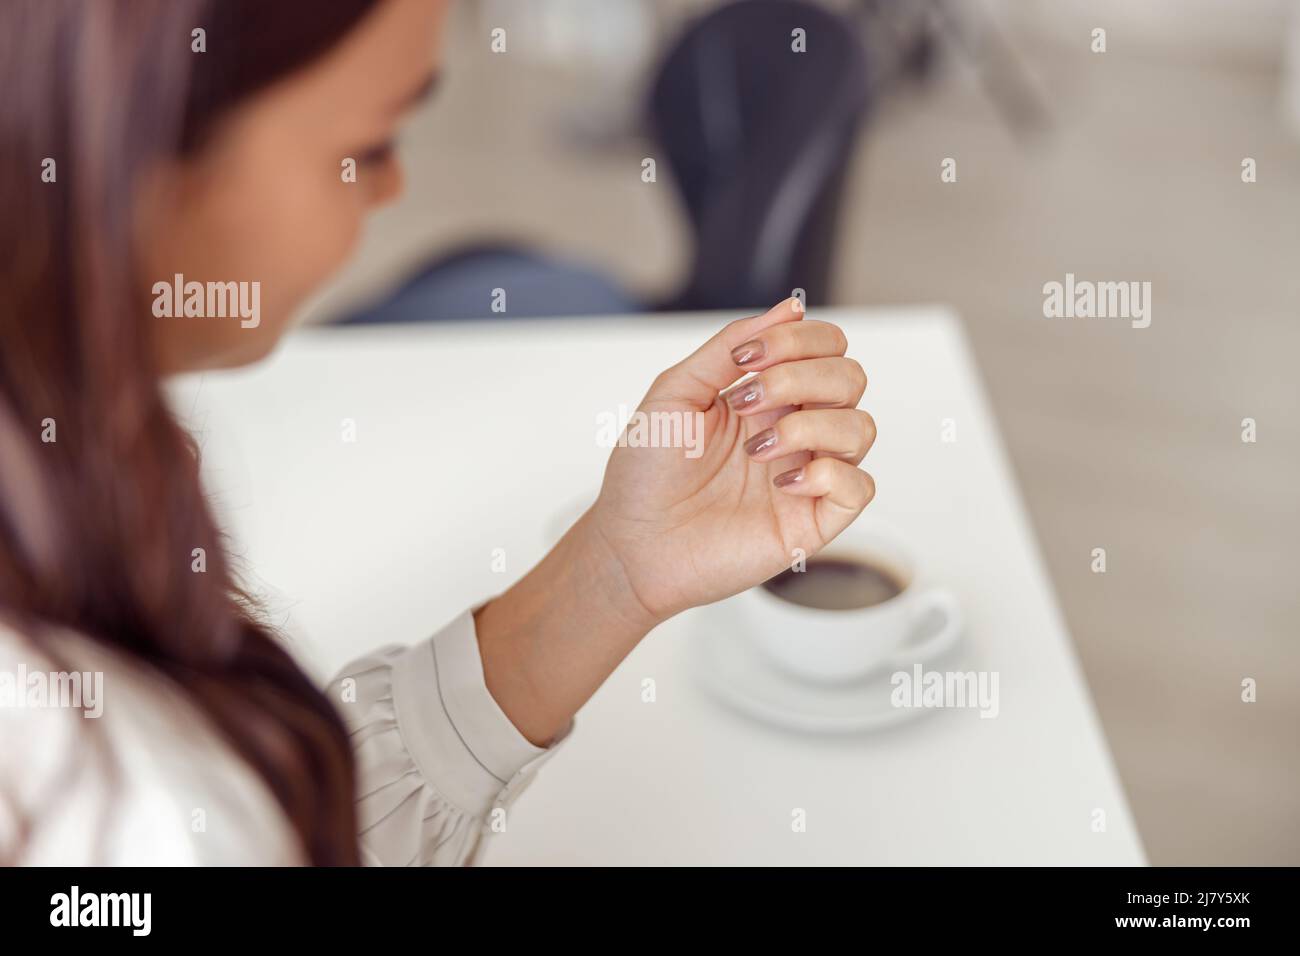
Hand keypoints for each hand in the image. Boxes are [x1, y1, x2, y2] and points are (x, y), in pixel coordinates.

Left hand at [589, 298, 875, 622]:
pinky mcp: (812, 521)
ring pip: (862, 428)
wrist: (632, 543)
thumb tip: (790, 307)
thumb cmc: (646, 474)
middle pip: (850, 378)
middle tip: (747, 401)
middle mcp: (794, 429)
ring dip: (812, 424)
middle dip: (802, 377)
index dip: (799, 339)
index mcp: (767, 395)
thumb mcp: (676, 391)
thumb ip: (729, 345)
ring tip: (758, 448)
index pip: (823, 347)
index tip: (746, 358)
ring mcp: (807, 474)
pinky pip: (861, 487)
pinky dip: (831, 473)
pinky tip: (784, 480)